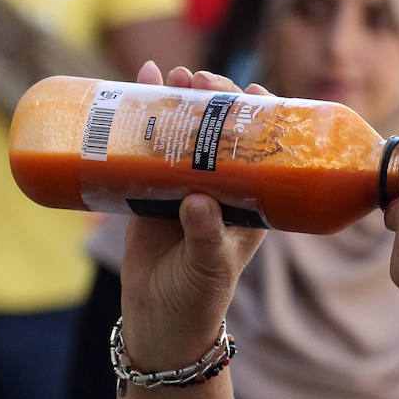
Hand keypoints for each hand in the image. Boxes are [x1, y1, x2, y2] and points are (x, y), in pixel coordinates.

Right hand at [118, 61, 268, 366]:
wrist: (161, 324)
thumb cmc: (200, 298)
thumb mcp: (210, 266)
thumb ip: (205, 234)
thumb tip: (198, 200)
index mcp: (251, 198)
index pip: (261, 144)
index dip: (257, 112)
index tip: (249, 88)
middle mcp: (220, 185)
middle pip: (218, 128)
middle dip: (210, 97)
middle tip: (198, 78)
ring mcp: (183, 185)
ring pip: (182, 131)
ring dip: (176, 99)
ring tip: (168, 74)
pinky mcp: (149, 192)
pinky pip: (145, 149)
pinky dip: (140, 118)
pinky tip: (136, 88)